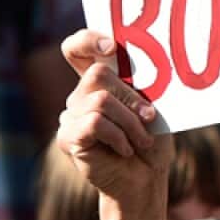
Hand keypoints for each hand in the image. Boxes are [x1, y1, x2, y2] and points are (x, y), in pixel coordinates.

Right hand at [57, 30, 173, 203]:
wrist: (145, 179)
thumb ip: (140, 87)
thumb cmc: (151, 141)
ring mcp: (71, 116)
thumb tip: (141, 73)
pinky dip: (119, 136)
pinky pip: (95, 122)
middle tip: (149, 117)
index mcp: (99, 82)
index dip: (88, 40)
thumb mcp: (152, 108)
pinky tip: (125, 149)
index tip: (112, 48)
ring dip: (131, 122)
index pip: (77, 48)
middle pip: (97, 73)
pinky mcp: (68, 137)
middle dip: (131, 95)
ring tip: (141, 140)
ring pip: (101, 101)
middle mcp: (80, 96)